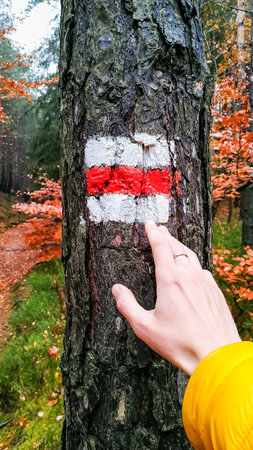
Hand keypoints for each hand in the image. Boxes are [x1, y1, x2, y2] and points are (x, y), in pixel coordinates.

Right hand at [112, 221, 240, 374]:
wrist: (216, 355)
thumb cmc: (180, 343)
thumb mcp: (145, 328)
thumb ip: (128, 306)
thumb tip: (116, 290)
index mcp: (170, 280)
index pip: (161, 247)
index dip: (154, 233)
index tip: (149, 224)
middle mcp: (189, 276)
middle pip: (177, 247)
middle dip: (166, 237)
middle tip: (159, 230)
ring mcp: (205, 282)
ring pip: (192, 256)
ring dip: (180, 247)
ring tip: (173, 244)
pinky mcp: (215, 292)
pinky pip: (203, 270)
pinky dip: (194, 263)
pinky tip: (192, 269)